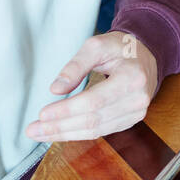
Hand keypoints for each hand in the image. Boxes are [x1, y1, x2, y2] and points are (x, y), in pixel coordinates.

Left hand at [25, 31, 158, 142]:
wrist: (145, 56)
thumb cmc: (120, 48)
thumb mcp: (97, 46)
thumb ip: (75, 65)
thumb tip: (55, 89)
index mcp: (132, 77)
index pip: (94, 100)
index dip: (66, 110)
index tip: (42, 114)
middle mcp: (138, 99)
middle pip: (93, 119)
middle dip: (60, 127)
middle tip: (33, 129)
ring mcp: (137, 112)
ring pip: (96, 130)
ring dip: (66, 134)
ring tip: (41, 133)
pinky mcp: (131, 120)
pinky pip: (101, 131)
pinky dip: (78, 133)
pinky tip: (61, 131)